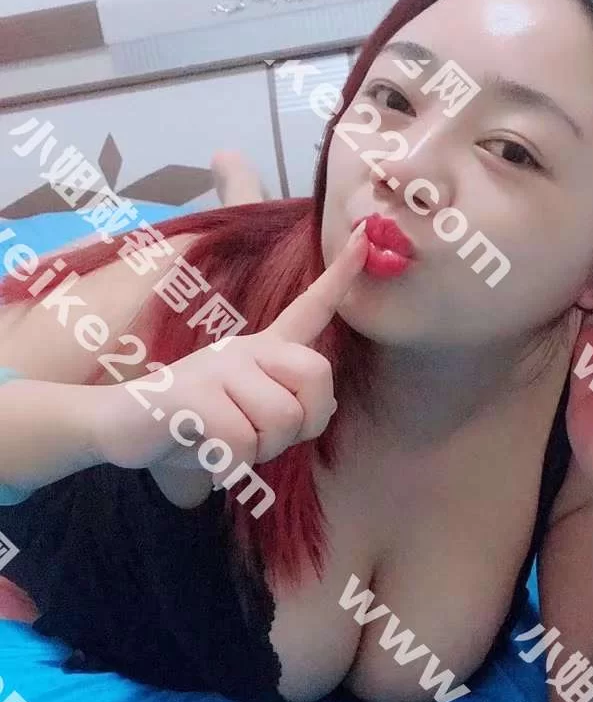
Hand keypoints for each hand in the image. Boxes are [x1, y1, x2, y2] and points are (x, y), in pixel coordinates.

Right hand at [89, 222, 367, 484]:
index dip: (340, 277)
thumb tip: (329, 402)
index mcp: (261, 349)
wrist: (120, 425)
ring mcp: (218, 367)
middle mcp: (244, 349)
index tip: (364, 238)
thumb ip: (287, 402)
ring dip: (261, 450)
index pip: (309, 308)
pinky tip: (209, 456)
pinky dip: (231, 464)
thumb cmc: (194, 422)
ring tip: (228, 446)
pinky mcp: (193, 394)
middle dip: (304, 423)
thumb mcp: (247, 411)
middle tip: (265, 438)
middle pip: (317, 377)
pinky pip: (243, 442)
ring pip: (282, 419)